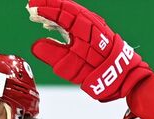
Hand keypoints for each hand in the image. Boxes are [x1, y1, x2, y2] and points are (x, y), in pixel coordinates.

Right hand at [27, 0, 148, 102]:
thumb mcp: (70, 67)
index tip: (31, 8)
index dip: (45, 8)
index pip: (61, 12)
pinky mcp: (96, 31)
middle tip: (32, 5)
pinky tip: (55, 23)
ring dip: (55, 10)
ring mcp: (95, 25)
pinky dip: (63, 17)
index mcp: (83, 27)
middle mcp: (90, 22)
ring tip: (39, 13)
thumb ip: (52, 54)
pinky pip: (77, 18)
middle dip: (48, 4)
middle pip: (66, 7)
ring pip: (72, 11)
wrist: (122, 76)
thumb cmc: (98, 72)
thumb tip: (36, 45)